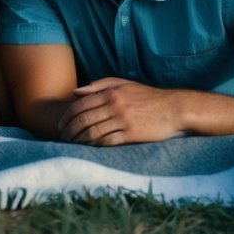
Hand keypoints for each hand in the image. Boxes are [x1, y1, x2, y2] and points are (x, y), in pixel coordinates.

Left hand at [58, 78, 187, 145]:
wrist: (173, 108)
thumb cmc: (146, 96)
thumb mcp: (123, 84)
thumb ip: (98, 85)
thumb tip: (75, 92)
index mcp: (111, 92)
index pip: (80, 104)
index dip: (67, 116)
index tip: (61, 125)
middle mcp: (115, 105)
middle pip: (83, 119)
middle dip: (69, 130)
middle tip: (62, 138)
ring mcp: (123, 120)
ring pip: (92, 132)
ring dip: (79, 140)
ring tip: (72, 145)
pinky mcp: (131, 134)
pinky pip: (107, 142)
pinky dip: (94, 146)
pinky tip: (88, 148)